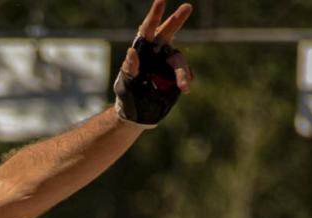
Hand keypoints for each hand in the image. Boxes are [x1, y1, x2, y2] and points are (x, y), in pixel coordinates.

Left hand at [114, 1, 193, 126]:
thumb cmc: (127, 95)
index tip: (161, 1)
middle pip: (168, 32)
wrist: (138, 113)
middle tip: (187, 7)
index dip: (155, 15)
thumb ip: (129, 68)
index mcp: (143, 50)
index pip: (148, 29)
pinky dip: (185, 80)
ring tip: (184, 86)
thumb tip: (131, 51)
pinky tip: (184, 88)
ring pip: (179, 60)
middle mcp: (157, 52)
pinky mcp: (176, 75)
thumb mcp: (125, 84)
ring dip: (182, 72)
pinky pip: (184, 74)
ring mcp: (168, 63)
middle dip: (177, 20)